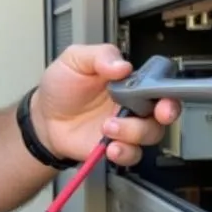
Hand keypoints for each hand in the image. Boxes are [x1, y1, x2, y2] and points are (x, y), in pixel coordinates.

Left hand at [31, 44, 180, 166]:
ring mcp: (125, 127)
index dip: (167, 86)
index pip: (158, 82)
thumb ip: (100, 56)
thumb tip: (122, 65)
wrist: (43, 117)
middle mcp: (132, 105)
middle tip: (158, 111)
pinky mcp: (115, 147)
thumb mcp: (75, 59)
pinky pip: (132, 155)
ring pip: (150, 133)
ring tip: (109, 126)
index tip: (162, 90)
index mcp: (128, 81)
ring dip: (134, 131)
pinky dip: (125, 153)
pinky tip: (111, 147)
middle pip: (165, 110)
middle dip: (167, 111)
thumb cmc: (61, 86)